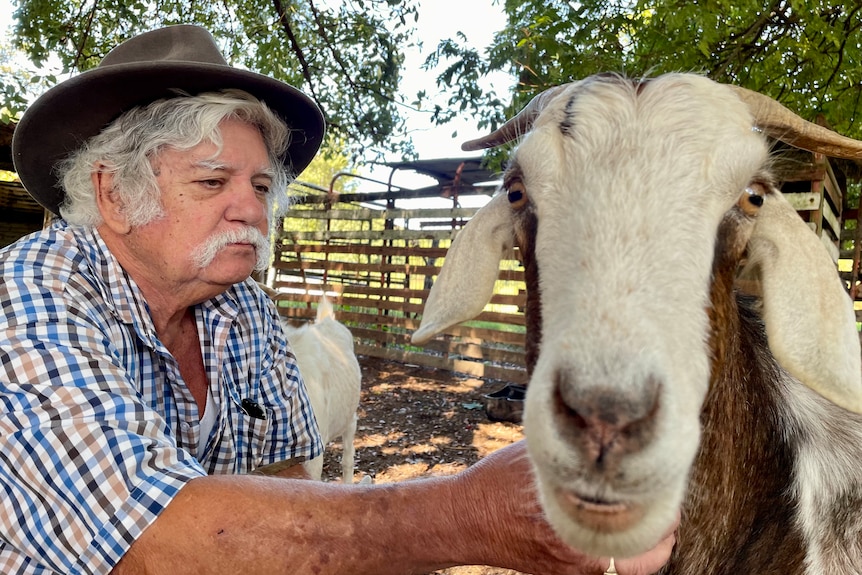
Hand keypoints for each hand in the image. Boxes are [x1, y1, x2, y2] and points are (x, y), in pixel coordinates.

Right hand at [457, 440, 676, 574]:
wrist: (463, 520)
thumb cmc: (496, 483)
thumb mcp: (538, 456)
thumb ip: (576, 449)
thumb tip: (609, 429)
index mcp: (580, 523)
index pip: (649, 522)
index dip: (665, 501)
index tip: (667, 484)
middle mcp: (582, 555)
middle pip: (653, 553)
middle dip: (664, 527)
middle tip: (666, 504)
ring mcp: (574, 571)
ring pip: (636, 566)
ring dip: (648, 545)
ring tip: (648, 518)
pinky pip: (610, 570)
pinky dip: (624, 554)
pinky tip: (618, 529)